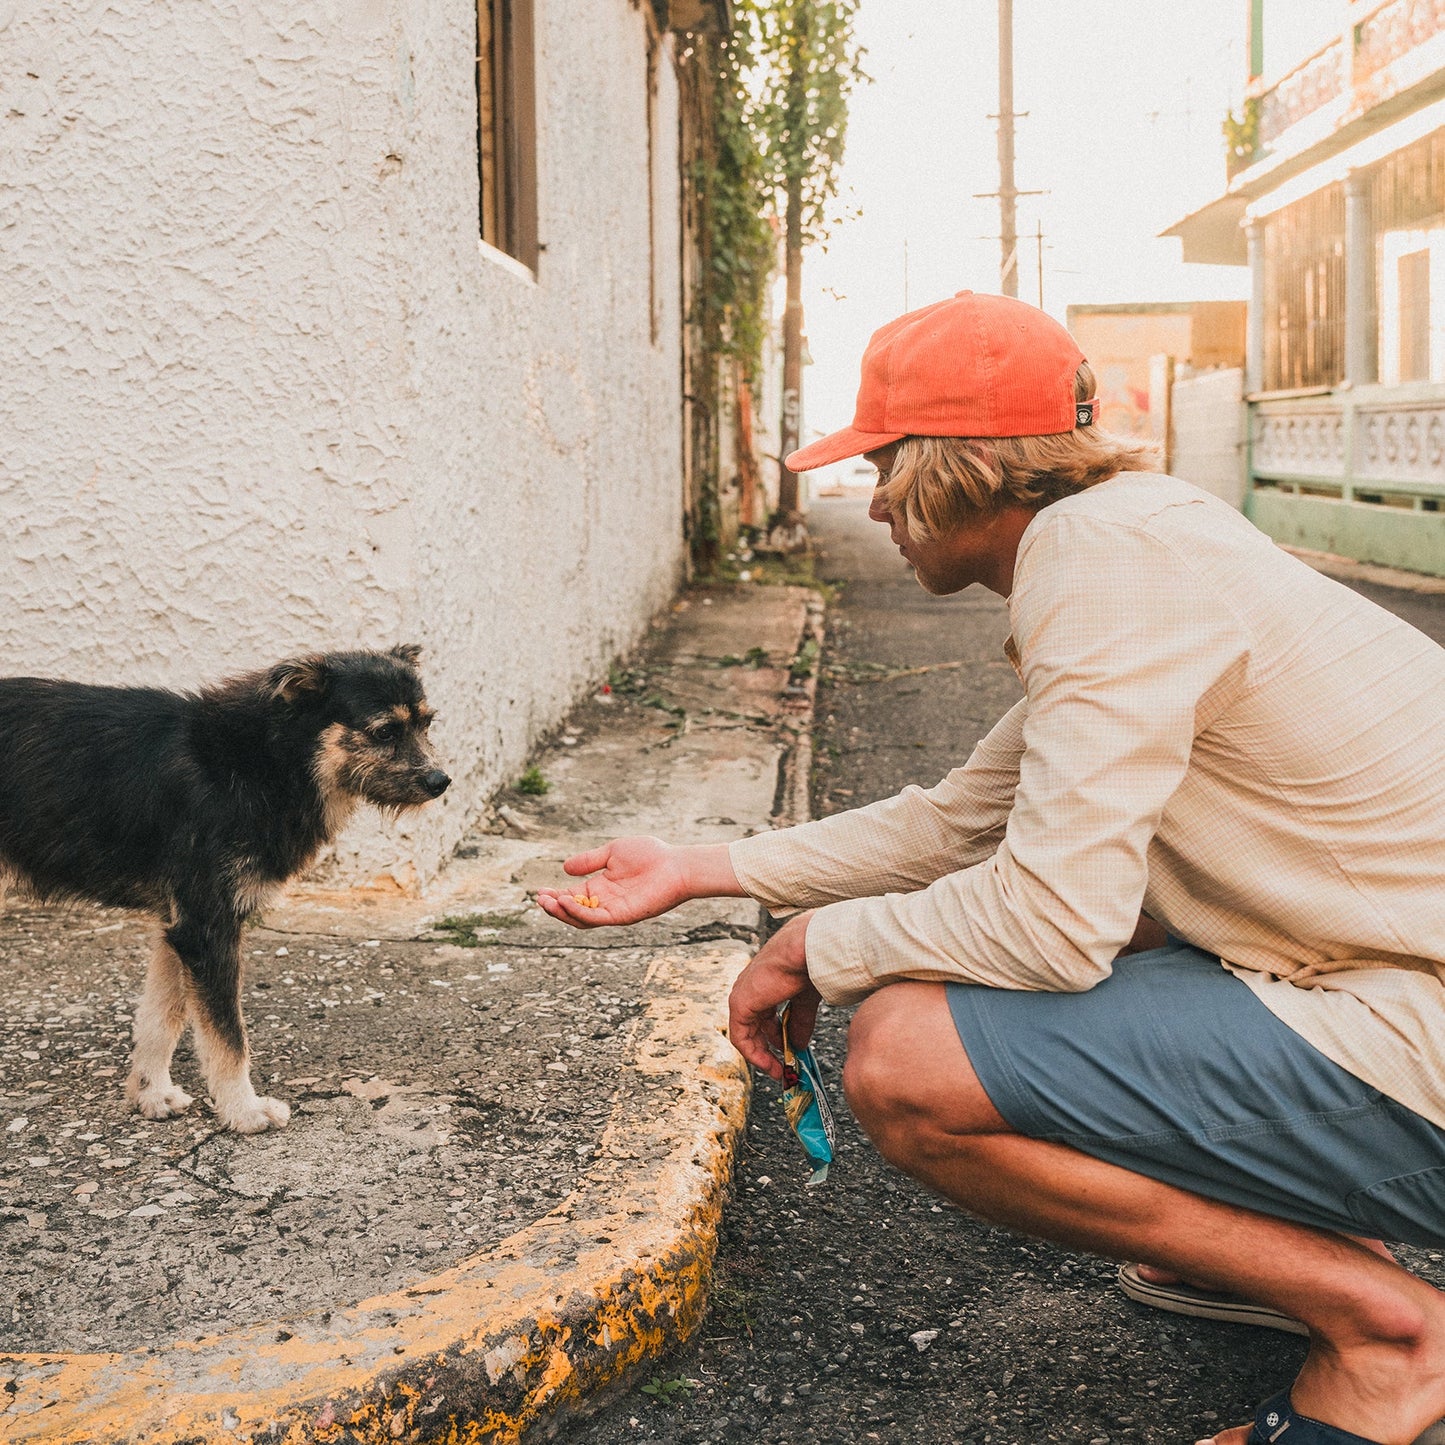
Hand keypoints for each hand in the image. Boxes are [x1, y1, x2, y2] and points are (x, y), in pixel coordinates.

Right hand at [535, 835, 693, 928]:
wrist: (676, 864)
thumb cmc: (650, 854)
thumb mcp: (612, 852)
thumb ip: (589, 860)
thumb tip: (564, 868)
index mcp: (601, 887)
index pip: (572, 896)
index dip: (555, 896)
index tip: (539, 892)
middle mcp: (605, 901)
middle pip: (573, 911)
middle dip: (554, 907)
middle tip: (539, 899)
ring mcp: (614, 910)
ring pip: (581, 919)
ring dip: (562, 913)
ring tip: (546, 903)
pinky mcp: (623, 916)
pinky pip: (597, 919)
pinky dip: (579, 913)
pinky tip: (567, 903)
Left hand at [727, 911, 819, 1080]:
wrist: (805, 950)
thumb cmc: (808, 963)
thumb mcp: (805, 999)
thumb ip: (800, 1022)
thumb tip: (799, 1044)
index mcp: (764, 983)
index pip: (764, 1015)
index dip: (775, 1036)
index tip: (789, 1051)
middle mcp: (750, 989)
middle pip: (754, 1026)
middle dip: (769, 1048)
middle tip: (784, 1067)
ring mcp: (742, 996)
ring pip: (746, 1034)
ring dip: (762, 1055)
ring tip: (779, 1070)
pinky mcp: (740, 1004)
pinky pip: (740, 1037)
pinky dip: (753, 1054)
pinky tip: (770, 1064)